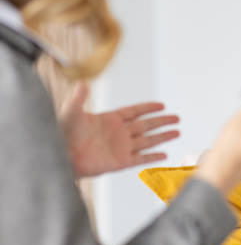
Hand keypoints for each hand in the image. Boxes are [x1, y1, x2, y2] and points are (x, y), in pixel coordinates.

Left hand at [60, 83, 179, 177]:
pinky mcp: (120, 162)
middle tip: (177, 118)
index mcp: (110, 119)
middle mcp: (119, 133)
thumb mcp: (71, 112)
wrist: (60, 157)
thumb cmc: (62, 134)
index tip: (161, 105)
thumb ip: (78, 98)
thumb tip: (81, 82)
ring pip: (147, 140)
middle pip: (146, 125)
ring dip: (162, 137)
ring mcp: (121, 148)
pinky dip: (152, 157)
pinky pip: (140, 158)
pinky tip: (164, 154)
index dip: (148, 108)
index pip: (134, 112)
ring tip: (177, 132)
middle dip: (162, 121)